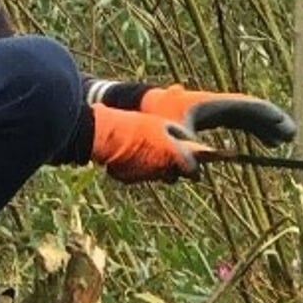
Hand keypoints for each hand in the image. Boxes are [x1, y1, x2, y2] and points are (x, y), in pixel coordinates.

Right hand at [90, 104, 214, 183]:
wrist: (107, 135)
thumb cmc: (137, 125)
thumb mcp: (161, 123)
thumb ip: (178, 134)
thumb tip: (188, 141)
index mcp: (174, 156)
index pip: (193, 170)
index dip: (194, 168)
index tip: (193, 165)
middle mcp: (162, 170)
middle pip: (174, 175)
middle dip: (174, 168)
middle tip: (168, 156)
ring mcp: (146, 176)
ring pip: (156, 175)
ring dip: (156, 167)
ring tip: (147, 150)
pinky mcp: (131, 179)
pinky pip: (139, 175)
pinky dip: (139, 168)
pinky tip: (132, 155)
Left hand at [140, 84, 296, 145]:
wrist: (137, 107)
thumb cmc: (153, 118)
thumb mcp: (166, 136)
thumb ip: (181, 155)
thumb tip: (196, 174)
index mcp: (211, 104)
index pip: (246, 108)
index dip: (268, 117)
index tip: (285, 127)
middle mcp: (214, 105)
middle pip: (248, 112)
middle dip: (269, 123)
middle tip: (290, 136)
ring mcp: (210, 110)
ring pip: (241, 118)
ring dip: (259, 129)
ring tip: (277, 142)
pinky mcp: (204, 119)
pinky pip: (232, 123)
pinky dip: (244, 132)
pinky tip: (249, 146)